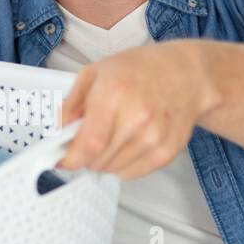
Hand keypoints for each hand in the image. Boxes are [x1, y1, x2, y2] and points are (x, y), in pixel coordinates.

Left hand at [55, 40, 213, 179]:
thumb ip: (71, 103)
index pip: (88, 144)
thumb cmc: (141, 70)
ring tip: (113, 135)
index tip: (62, 160)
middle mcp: (137, 118)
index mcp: (115, 94)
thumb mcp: (96, 73)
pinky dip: (123, 164)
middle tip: (89, 139)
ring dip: (104, 160)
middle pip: (98, 160)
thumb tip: (56, 129)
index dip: (70, 159)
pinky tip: (129, 141)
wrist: (186, 75)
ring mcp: (154, 137)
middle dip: (85, 156)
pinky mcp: (167, 152)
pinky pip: (132, 173)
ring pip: (113, 170)